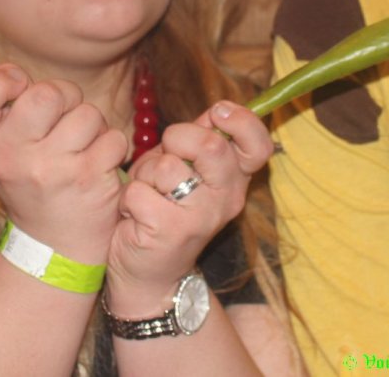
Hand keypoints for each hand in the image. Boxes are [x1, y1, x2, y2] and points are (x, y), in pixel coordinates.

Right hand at [0, 63, 128, 263]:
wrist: (55, 245)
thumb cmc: (32, 183)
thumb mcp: (4, 151)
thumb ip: (6, 109)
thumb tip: (12, 70)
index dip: (1, 81)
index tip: (19, 87)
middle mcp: (13, 158)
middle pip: (48, 92)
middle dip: (67, 97)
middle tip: (65, 118)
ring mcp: (52, 170)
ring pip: (88, 114)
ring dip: (94, 127)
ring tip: (82, 149)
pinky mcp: (88, 179)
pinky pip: (113, 138)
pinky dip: (112, 148)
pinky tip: (98, 166)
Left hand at [104, 102, 272, 312]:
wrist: (151, 277)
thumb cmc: (165, 209)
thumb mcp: (189, 171)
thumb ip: (202, 140)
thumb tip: (217, 110)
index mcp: (235, 180)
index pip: (259, 146)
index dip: (242, 120)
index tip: (217, 112)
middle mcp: (227, 199)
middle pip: (211, 145)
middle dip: (176, 138)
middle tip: (166, 156)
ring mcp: (200, 217)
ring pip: (166, 167)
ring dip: (145, 175)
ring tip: (148, 194)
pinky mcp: (169, 231)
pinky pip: (139, 191)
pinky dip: (129, 199)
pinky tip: (136, 216)